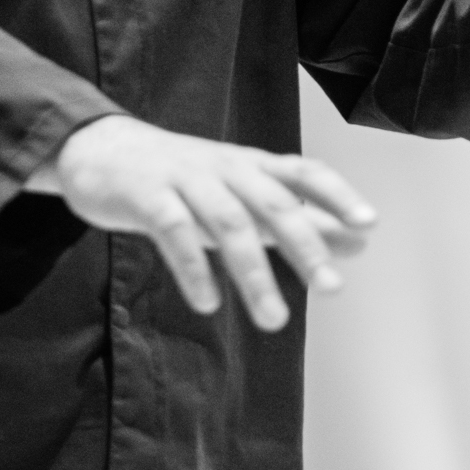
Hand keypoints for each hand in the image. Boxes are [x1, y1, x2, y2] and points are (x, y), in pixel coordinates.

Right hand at [30, 118, 376, 331]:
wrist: (101, 151)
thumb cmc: (183, 179)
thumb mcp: (245, 195)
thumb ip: (298, 219)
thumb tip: (359, 241)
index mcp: (252, 166)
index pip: (304, 172)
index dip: (337, 195)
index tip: (368, 224)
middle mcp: (225, 168)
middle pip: (273, 203)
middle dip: (305, 245)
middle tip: (332, 288)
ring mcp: (184, 179)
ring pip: (227, 223)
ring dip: (253, 274)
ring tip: (274, 319)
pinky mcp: (146, 196)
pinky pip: (173, 231)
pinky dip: (192, 268)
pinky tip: (207, 303)